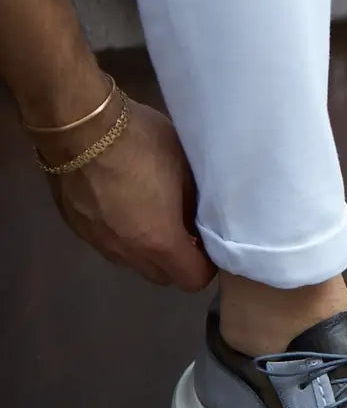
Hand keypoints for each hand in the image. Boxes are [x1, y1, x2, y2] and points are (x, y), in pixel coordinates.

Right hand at [47, 100, 215, 290]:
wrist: (79, 127)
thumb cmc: (141, 144)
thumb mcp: (184, 167)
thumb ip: (194, 202)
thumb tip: (197, 217)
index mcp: (159, 242)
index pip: (192, 279)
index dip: (206, 265)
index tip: (209, 244)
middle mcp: (127, 253)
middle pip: (161, 276)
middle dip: (177, 261)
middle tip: (184, 229)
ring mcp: (98, 243)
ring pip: (132, 262)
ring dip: (147, 249)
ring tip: (152, 215)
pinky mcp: (76, 228)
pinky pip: (108, 243)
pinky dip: (121, 234)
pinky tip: (122, 204)